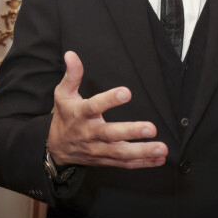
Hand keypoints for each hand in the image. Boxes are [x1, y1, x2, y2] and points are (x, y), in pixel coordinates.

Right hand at [46, 51, 167, 168]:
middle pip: (111, 134)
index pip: (95, 106)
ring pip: (121, 153)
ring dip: (143, 152)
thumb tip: (71, 54)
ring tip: (162, 149)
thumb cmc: (65, 116)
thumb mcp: (63, 94)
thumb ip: (72, 75)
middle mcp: (91, 134)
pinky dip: (142, 164)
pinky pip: (124, 164)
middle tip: (152, 128)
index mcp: (81, 114)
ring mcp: (99, 149)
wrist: (55, 149)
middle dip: (132, 132)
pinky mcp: (105, 160)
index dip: (109, 100)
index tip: (126, 92)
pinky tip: (159, 160)